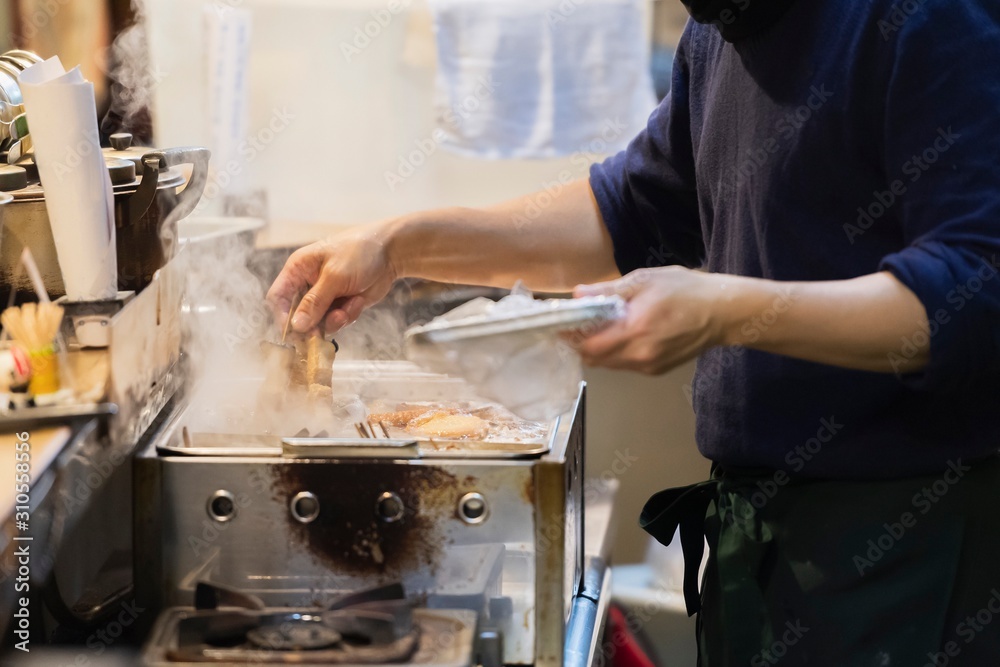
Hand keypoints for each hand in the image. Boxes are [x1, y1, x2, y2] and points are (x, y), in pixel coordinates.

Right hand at [266, 223, 397, 333]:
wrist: (391, 252)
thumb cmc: (359, 253)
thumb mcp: (335, 276)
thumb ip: (315, 301)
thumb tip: (296, 325)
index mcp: (298, 269)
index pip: (278, 297)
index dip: (282, 316)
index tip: (294, 332)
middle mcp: (308, 284)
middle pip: (298, 315)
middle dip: (312, 324)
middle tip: (322, 332)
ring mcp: (325, 296)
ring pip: (319, 322)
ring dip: (334, 321)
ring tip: (348, 308)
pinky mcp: (341, 305)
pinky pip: (337, 321)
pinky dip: (348, 316)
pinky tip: (358, 301)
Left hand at [571, 266, 734, 374]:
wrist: (722, 312)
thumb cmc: (686, 290)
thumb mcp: (645, 280)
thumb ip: (609, 291)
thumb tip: (578, 294)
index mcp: (635, 330)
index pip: (588, 346)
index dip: (572, 336)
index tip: (563, 323)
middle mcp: (639, 355)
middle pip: (595, 359)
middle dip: (583, 343)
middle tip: (581, 323)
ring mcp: (648, 366)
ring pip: (609, 364)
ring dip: (600, 348)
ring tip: (603, 326)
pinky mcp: (656, 370)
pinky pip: (625, 365)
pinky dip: (617, 352)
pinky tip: (625, 334)